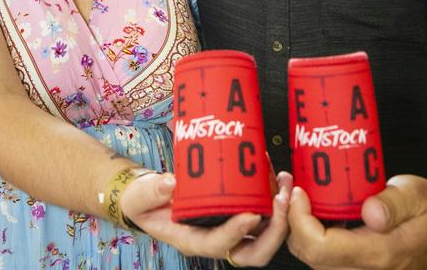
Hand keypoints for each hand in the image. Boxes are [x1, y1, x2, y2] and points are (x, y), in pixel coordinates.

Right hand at [120, 170, 292, 264]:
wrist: (149, 199)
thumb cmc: (146, 202)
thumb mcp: (141, 197)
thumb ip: (152, 191)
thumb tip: (169, 183)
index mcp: (192, 240)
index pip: (219, 244)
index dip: (236, 232)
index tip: (251, 213)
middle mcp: (216, 238)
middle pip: (252, 251)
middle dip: (274, 230)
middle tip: (282, 199)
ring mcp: (229, 227)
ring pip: (263, 235)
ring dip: (280, 213)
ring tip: (285, 183)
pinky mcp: (235, 212)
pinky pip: (262, 214)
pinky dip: (273, 199)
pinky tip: (275, 174)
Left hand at [287, 175, 426, 269]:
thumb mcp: (418, 195)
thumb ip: (394, 203)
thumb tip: (369, 211)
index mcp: (381, 253)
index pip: (321, 248)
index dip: (300, 221)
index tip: (299, 192)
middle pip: (311, 258)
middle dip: (293, 225)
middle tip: (293, 191)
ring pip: (316, 261)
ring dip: (301, 232)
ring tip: (301, 200)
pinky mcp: (359, 269)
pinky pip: (327, 260)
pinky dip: (313, 238)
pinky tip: (315, 214)